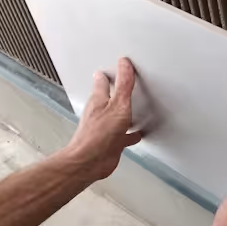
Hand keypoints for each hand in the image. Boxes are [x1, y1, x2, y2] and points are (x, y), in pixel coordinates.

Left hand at [61, 57, 141, 180]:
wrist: (90, 161)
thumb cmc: (99, 135)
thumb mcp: (118, 105)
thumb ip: (124, 85)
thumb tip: (124, 64)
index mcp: (99, 101)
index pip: (103, 82)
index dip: (110, 74)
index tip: (118, 67)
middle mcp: (100, 113)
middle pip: (108, 98)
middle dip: (115, 91)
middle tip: (121, 82)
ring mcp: (106, 128)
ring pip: (117, 116)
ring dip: (123, 112)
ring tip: (132, 106)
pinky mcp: (112, 142)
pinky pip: (124, 135)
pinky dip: (130, 133)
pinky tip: (135, 134)